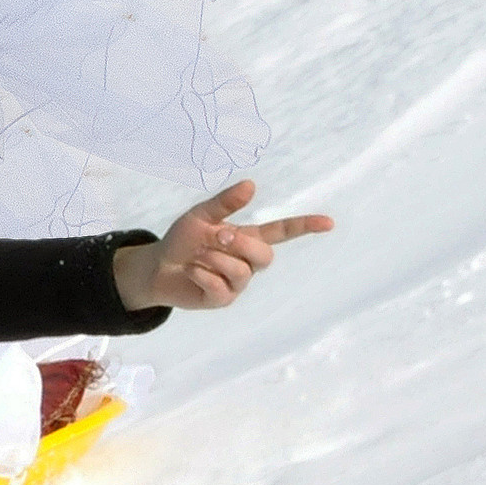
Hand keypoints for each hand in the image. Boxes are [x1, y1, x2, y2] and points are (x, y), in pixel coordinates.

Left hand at [112, 181, 332, 310]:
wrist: (156, 267)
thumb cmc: (182, 240)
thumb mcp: (200, 216)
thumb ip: (224, 203)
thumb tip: (250, 185)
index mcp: (248, 238)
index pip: (283, 232)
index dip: (304, 226)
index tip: (328, 223)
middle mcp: (248, 262)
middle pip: (265, 255)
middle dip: (241, 244)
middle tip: (217, 235)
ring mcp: (237, 283)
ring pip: (242, 272)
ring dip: (216, 259)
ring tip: (197, 255)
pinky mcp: (222, 299)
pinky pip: (221, 288)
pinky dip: (202, 275)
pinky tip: (191, 270)